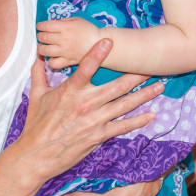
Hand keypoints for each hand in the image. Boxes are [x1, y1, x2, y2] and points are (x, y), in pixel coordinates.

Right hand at [15, 38, 160, 179]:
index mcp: (70, 90)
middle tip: (152, 65)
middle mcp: (85, 103)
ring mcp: (94, 120)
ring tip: (159, 86)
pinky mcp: (99, 135)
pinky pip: (123, 126)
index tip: (110, 41)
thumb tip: (38, 55)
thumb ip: (39, 72)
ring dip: (144, 95)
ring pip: (125, 104)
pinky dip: (139, 121)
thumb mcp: (36, 95)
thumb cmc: (36, 124)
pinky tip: (152, 115)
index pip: (86, 67)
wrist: (37, 155)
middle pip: (117, 85)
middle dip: (136, 75)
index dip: (98, 53)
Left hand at [37, 17, 103, 69]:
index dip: (40, 25)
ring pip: (45, 51)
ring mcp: (65, 51)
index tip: (40, 26)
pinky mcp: (68, 61)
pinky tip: (51, 57)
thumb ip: (63, 21)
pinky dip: (50, 61)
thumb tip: (52, 25)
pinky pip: (53, 63)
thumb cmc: (89, 30)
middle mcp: (63, 39)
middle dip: (40, 36)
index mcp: (65, 27)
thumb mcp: (77, 19)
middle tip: (41, 35)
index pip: (46, 26)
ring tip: (43, 46)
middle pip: (43, 38)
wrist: (101, 43)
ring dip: (41, 48)